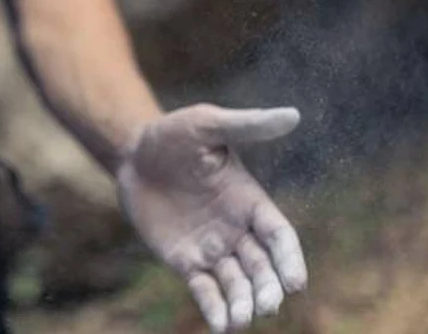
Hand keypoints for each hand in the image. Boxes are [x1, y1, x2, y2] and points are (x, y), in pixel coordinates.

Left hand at [117, 104, 307, 332]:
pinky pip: (205, 289)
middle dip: (268, 289)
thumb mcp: (207, 125)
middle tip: (267, 306)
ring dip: (244, 304)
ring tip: (242, 320)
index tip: (295, 282)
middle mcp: (237, 229)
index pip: (280, 235)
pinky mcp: (185, 260)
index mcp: (250, 200)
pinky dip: (215, 309)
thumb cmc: (172, 134)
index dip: (290, 259)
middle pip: (263, 267)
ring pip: (237, 284)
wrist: (132, 153)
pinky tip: (220, 326)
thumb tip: (293, 115)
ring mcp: (212, 247)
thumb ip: (246, 125)